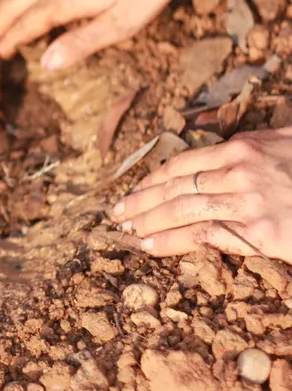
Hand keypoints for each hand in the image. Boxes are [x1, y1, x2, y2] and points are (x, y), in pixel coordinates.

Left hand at [110, 129, 291, 265]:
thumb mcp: (286, 144)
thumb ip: (255, 147)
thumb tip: (226, 151)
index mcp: (244, 148)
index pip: (184, 164)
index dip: (153, 179)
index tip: (134, 190)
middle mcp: (240, 171)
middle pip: (175, 187)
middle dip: (140, 201)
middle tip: (116, 212)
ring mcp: (249, 201)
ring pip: (181, 210)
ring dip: (147, 221)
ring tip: (127, 230)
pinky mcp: (260, 232)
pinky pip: (203, 235)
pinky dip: (170, 241)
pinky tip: (150, 246)